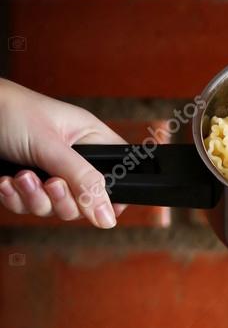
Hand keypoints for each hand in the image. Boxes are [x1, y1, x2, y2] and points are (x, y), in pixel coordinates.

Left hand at [0, 78, 126, 227]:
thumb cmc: (9, 110)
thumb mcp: (52, 146)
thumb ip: (83, 181)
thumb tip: (108, 217)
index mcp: (89, 140)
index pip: (117, 175)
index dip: (112, 196)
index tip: (99, 208)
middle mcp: (72, 159)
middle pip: (86, 203)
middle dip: (62, 199)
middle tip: (50, 183)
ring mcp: (49, 174)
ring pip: (55, 209)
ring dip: (34, 198)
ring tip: (21, 177)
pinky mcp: (25, 186)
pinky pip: (29, 208)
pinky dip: (15, 198)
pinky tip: (6, 180)